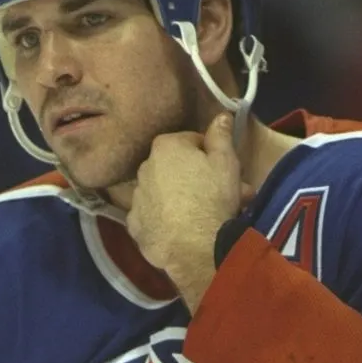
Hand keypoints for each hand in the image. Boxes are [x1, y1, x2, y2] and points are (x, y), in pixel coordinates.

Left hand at [126, 112, 254, 310]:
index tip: (223, 171)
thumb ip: (221, 135)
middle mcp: (144, 168)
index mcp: (165, 146)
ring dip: (179, 198)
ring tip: (204, 217)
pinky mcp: (134, 226)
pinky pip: (152, 216)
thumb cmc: (213, 197)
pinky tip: (182, 231)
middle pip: (175, 167)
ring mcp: (137, 199)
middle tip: (220, 195)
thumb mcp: (227, 162)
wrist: (195, 248)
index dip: (210, 155)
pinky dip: (164, 220)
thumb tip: (220, 115)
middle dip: (195, 177)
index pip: (190, 141)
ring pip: (162, 192)